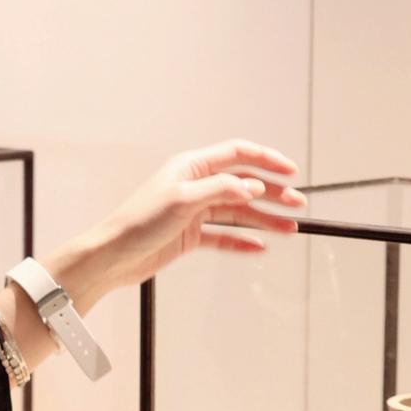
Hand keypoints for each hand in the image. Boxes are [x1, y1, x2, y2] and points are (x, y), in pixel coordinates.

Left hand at [88, 139, 305, 294]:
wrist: (113, 256)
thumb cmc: (137, 223)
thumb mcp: (182, 200)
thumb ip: (221, 190)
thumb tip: (252, 186)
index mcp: (190, 167)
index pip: (236, 154)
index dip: (266, 160)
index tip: (290, 171)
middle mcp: (194, 186)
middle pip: (242, 185)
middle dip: (272, 193)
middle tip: (296, 204)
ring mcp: (193, 211)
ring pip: (237, 212)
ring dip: (264, 219)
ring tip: (289, 228)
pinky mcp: (190, 235)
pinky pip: (223, 236)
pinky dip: (242, 240)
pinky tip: (260, 245)